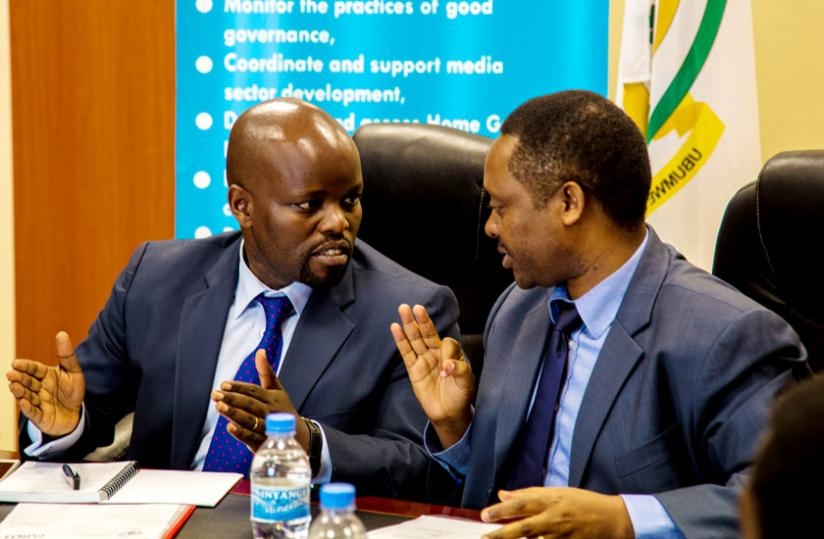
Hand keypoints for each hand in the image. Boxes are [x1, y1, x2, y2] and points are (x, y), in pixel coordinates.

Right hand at [6, 331, 84, 435]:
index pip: (34, 369)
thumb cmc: (72, 391)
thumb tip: (61, 333)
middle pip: (28, 382)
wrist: (76, 414)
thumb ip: (67, 355)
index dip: (25, 366)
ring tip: (14, 386)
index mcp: (45, 376)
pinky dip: (28, 408)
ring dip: (20, 391)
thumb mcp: (73, 372)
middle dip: (19, 378)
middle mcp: (39, 388)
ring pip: (27, 396)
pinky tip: (24, 402)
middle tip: (11, 374)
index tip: (16, 363)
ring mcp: (38, 402)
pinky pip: (34, 412)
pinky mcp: (41, 417)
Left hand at [211, 349, 308, 452]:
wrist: (300, 436)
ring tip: (219, 407)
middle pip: (251, 404)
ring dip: (234, 414)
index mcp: (272, 397)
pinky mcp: (263, 442)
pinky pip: (252, 437)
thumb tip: (260, 351)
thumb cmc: (283, 409)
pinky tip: (230, 427)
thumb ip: (266, 372)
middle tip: (216, 394)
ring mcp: (268, 427)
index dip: (239, 387)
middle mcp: (271, 411)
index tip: (223, 384)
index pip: (253, 390)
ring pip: (250, 420)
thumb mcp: (277, 389)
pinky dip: (241, 433)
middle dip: (233, 399)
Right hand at [390, 303, 473, 447]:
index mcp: (452, 353)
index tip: (448, 368)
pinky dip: (400, 340)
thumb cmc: (460, 396)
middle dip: (422, 320)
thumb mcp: (466, 382)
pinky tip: (395, 327)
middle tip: (415, 307)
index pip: (446, 343)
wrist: (449, 413)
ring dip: (409, 325)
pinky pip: (406, 352)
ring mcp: (424, 360)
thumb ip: (460, 369)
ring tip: (403, 309)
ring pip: (415, 339)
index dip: (447, 352)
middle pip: (427, 333)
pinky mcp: (413, 369)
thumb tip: (447, 365)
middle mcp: (437, 353)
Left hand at [479, 487, 633, 538]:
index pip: (521, 504)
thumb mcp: (556, 492)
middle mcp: (554, 519)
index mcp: (551, 501)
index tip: (484, 515)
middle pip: (524, 528)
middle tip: (484, 536)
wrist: (613, 519)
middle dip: (502, 534)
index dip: (501, 510)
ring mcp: (562, 536)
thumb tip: (502, 494)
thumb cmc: (583, 503)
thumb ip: (528, 494)